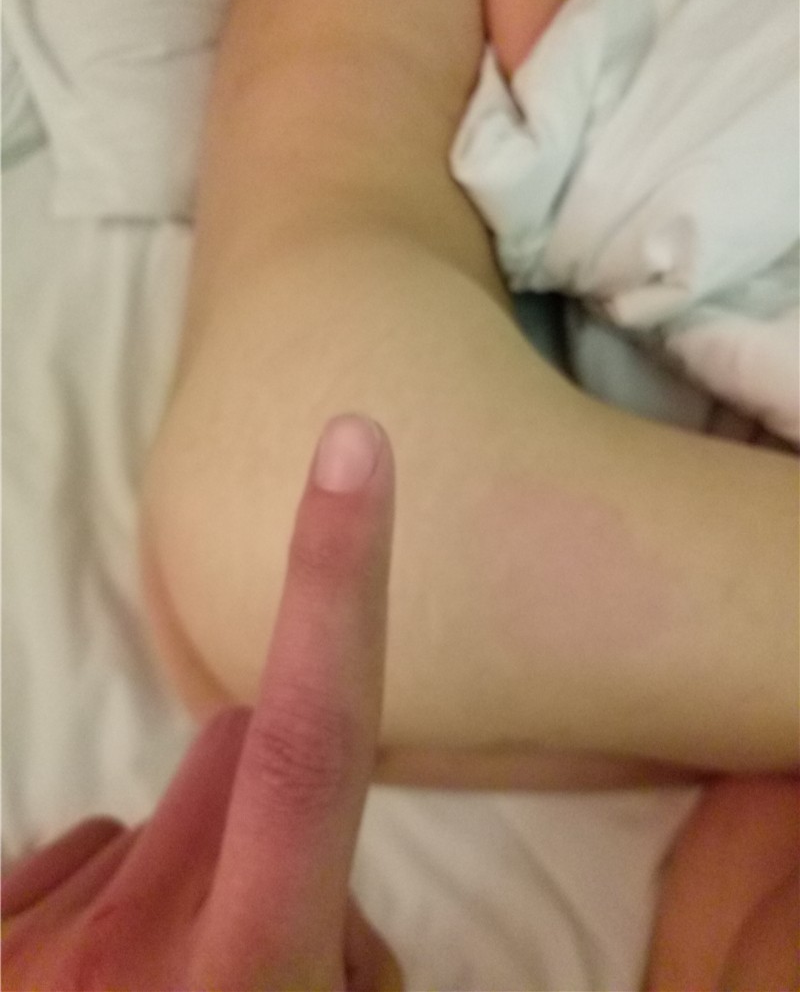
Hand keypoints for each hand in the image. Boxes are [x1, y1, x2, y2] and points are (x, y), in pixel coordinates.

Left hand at [2, 413, 401, 990]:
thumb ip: (352, 958)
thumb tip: (327, 894)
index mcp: (246, 981)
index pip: (310, 741)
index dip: (337, 581)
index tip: (352, 443)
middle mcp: (127, 953)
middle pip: (233, 753)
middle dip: (266, 796)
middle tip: (265, 928)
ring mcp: (27, 958)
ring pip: (145, 818)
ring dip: (183, 872)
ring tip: (178, 986)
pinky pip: (56, 860)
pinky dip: (93, 903)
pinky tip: (97, 990)